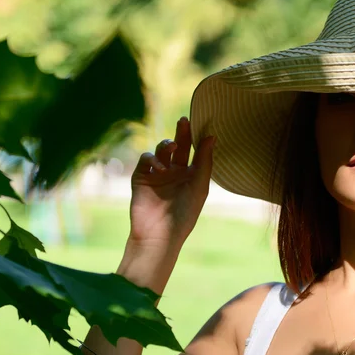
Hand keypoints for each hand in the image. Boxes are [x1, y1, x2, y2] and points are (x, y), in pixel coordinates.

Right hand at [127, 117, 214, 249]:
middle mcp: (175, 173)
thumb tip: (212, 136)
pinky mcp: (141, 178)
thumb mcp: (199, 186)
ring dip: (166, 145)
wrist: (159, 234)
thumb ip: (205, 161)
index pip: (195, 152)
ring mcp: (157, 175)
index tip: (201, 123)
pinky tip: (159, 167)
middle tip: (184, 121)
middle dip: (181, 133)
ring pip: (161, 150)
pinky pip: (146, 159)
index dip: (197, 138)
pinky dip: (152, 158)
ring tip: (172, 148)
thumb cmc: (184, 214)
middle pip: (179, 147)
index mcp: (191, 176)